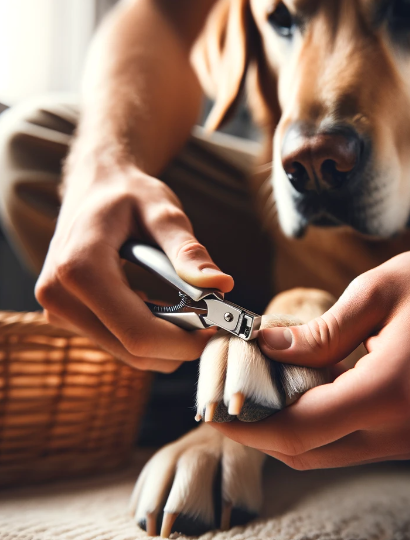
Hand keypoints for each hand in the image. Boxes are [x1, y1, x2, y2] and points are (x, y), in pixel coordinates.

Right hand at [36, 164, 232, 371]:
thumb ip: (188, 250)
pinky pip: (117, 343)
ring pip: (127, 352)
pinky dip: (148, 335)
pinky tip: (160, 306)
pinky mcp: (67, 318)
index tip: (214, 329)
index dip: (183, 341)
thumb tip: (220, 284)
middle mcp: (60, 296)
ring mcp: (59, 311)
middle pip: (133, 350)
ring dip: (165, 341)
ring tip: (186, 308)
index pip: (138, 333)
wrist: (93, 187)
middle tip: (209, 318)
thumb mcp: (162, 211)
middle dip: (178, 343)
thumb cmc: (127, 194)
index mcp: (79, 268)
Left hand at [212, 249, 409, 468]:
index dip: (251, 424)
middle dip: (258, 429)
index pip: (304, 427)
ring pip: (323, 452)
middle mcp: (402, 427)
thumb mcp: (374, 292)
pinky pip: (344, 441)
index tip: (214, 409)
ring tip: (253, 392)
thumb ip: (320, 332)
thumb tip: (268, 349)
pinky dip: (310, 424)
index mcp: (394, 389)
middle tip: (224, 399)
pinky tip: (293, 392)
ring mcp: (406, 436)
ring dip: (282, 428)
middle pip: (307, 450)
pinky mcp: (406, 432)